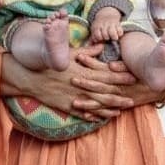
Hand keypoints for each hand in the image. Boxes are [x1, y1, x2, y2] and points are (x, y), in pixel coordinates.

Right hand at [0, 44, 149, 121]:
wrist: (31, 76)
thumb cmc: (51, 62)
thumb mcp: (70, 53)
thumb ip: (88, 51)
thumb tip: (101, 46)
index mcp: (84, 72)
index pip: (107, 75)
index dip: (121, 77)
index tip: (133, 78)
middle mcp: (82, 86)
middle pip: (105, 92)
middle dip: (120, 96)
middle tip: (133, 99)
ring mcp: (74, 97)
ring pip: (96, 105)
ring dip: (110, 108)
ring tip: (121, 110)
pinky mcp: (67, 105)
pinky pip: (83, 113)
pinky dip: (94, 116)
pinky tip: (102, 118)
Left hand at [90, 7, 123, 41]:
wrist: (107, 14)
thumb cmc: (100, 25)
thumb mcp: (94, 28)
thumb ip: (93, 36)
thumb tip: (94, 42)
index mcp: (97, 26)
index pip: (98, 35)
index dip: (99, 38)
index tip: (101, 39)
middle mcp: (104, 25)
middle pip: (105, 35)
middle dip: (106, 38)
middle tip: (107, 37)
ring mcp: (111, 24)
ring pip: (112, 33)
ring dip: (113, 37)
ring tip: (113, 37)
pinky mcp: (118, 24)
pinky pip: (120, 31)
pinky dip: (120, 34)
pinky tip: (118, 34)